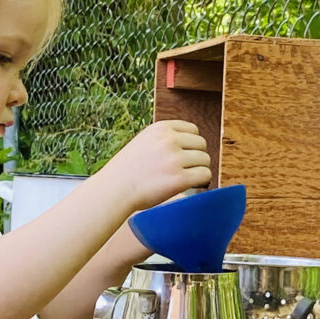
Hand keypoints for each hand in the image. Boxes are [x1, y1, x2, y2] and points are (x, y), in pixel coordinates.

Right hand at [95, 120, 211, 210]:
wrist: (114, 190)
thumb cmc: (128, 170)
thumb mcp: (144, 141)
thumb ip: (165, 138)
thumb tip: (192, 143)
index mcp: (160, 128)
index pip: (193, 130)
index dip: (191, 144)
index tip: (183, 156)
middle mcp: (169, 140)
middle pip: (202, 144)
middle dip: (196, 157)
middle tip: (185, 169)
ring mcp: (175, 159)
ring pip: (205, 160)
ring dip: (199, 170)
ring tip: (185, 178)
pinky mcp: (179, 178)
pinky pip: (205, 175)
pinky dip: (200, 181)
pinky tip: (190, 185)